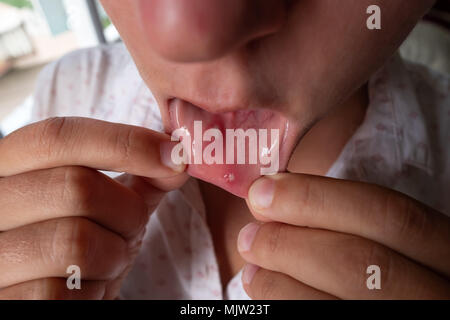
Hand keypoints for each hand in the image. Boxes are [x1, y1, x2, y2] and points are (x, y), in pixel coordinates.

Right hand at [0, 117, 186, 299]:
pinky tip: (85, 291)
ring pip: (73, 242)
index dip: (123, 142)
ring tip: (105, 264)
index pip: (57, 137)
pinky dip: (91, 292)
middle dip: (126, 213)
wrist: (49, 300)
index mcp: (10, 170)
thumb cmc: (79, 250)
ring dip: (112, 256)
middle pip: (75, 187)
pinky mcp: (1, 301)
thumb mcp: (110, 207)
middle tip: (130, 231)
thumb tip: (177, 154)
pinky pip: (55, 293)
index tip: (174, 156)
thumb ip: (140, 178)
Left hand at [239, 173, 449, 298]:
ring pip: (341, 304)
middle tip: (249, 236)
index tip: (263, 190)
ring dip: (280, 282)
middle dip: (291, 243)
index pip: (388, 214)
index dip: (317, 198)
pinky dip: (286, 306)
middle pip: (361, 262)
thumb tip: (275, 196)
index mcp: (447, 253)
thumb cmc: (394, 276)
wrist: (402, 305)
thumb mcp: (399, 247)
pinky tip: (266, 294)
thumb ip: (355, 224)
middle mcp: (441, 294)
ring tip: (251, 267)